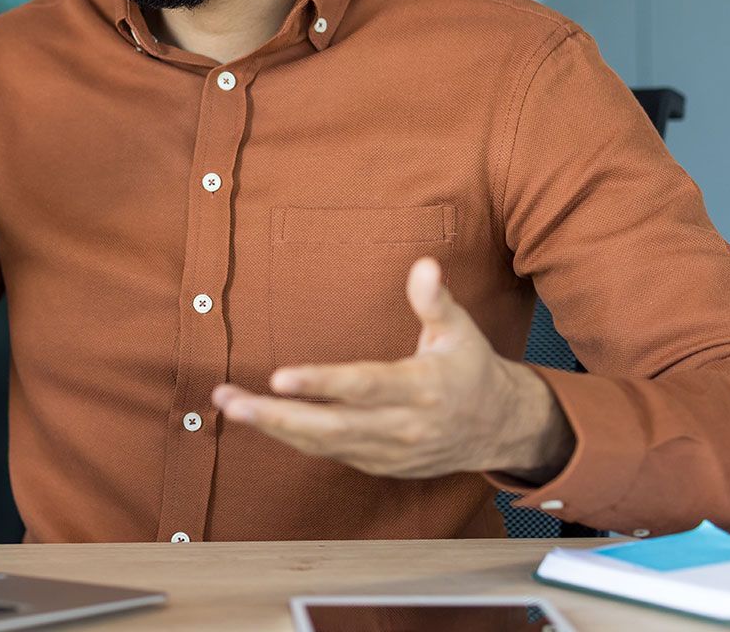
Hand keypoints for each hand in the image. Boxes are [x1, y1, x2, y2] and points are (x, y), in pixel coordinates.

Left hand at [212, 257, 573, 480]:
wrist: (500, 430)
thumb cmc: (471, 370)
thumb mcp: (461, 332)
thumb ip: (436, 301)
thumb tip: (424, 264)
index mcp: (421, 388)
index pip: (364, 387)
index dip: (322, 383)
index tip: (280, 377)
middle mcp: (401, 426)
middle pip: (331, 426)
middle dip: (278, 416)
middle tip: (231, 401)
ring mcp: (387, 451)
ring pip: (323, 444)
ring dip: (273, 427)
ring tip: (229, 404)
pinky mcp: (377, 464)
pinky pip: (328, 453)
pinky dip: (293, 438)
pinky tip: (260, 418)